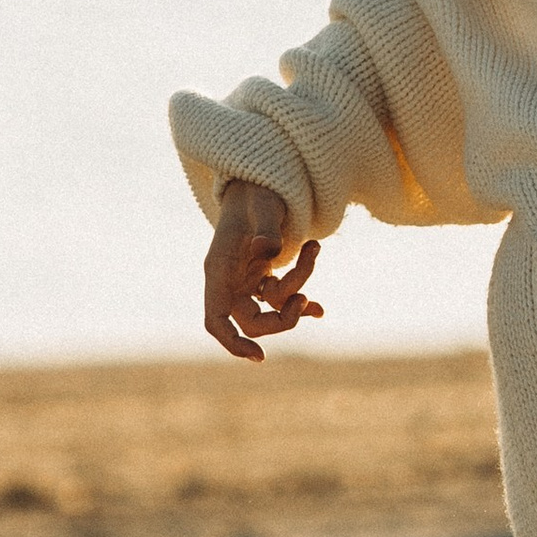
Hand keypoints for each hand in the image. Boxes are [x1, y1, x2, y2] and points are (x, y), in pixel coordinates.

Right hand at [203, 179, 323, 363]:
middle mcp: (230, 280)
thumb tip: (270, 251)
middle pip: (251, 321)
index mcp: (219, 268)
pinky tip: (320, 309)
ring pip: (275, 304)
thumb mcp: (262, 206)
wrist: (260, 181)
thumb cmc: (256, 191)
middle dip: (282, 318)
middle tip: (307, 300)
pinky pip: (284, 299)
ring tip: (314, 246)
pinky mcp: (264, 276)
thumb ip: (265, 229)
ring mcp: (247, 280)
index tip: (259, 356)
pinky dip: (304, 303)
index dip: (232, 342)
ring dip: (301, 283)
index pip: (216, 318)